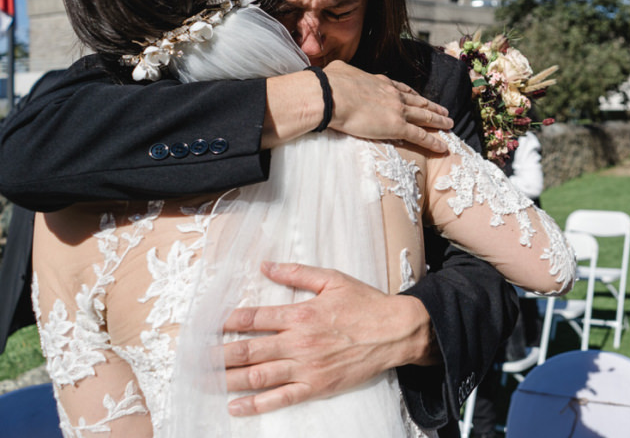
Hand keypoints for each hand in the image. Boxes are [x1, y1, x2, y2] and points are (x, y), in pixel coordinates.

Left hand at [221, 262, 437, 416]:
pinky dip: (255, 404)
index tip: (206, 325)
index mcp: (300, 313)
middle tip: (193, 359)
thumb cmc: (365, 304)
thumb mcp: (332, 279)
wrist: (395, 332)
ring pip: (258, 376)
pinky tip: (234, 406)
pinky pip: (280, 398)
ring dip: (227, 379)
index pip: (253, 318)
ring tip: (203, 381)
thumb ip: (296, 272)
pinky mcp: (317, 386)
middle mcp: (299, 342)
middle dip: (216, 355)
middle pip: (248, 350)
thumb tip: (266, 265)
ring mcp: (307, 367)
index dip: (226, 322)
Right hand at [263, 61, 451, 152]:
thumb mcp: (338, 71)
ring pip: (425, 117)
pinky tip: (443, 147)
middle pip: (419, 102)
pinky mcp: (397, 126)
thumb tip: (334, 73)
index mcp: (379, 82)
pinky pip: (421, 136)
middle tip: (444, 111)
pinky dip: (434, 142)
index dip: (413, 95)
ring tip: (450, 125)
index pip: (401, 89)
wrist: (330, 95)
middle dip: (433, 107)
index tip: (421, 98)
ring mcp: (397, 110)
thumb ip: (343, 73)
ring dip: (439, 121)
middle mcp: (393, 94)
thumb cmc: (328, 84)